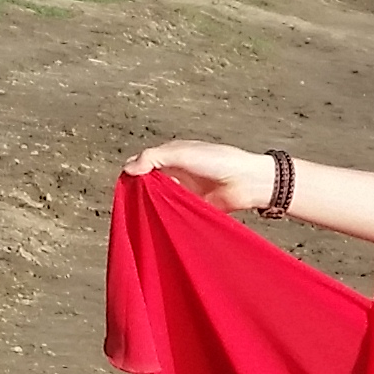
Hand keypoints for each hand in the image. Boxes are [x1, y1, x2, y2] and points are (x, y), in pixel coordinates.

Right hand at [122, 138, 275, 212]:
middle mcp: (176, 173)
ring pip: (159, 199)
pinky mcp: (192, 208)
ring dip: (152, 205)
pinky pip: (173, 213)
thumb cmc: (219, 161)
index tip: (126, 184)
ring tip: (144, 212)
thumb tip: (128, 169)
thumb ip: (154, 157)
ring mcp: (184, 191)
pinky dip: (165, 216)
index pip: (144, 163)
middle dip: (140, 191)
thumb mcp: (182, 153)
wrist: (247, 182)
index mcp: (173, 156)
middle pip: (149, 183)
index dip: (134, 172)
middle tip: (132, 201)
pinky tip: (158, 221)